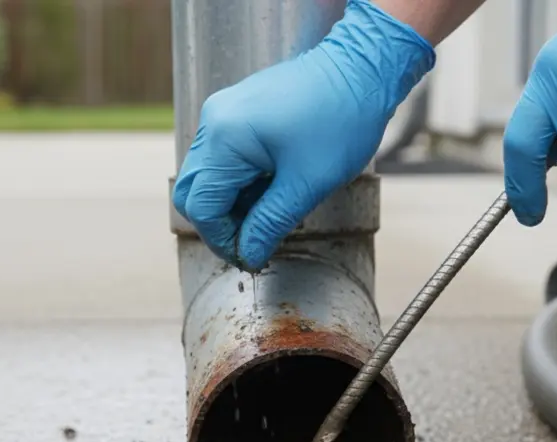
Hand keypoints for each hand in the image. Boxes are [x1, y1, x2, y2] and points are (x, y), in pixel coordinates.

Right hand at [173, 0, 434, 271]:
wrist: (362, 69)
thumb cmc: (342, 118)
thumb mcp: (307, 183)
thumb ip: (270, 223)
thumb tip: (249, 254)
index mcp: (226, 137)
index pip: (202, 205)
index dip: (222, 239)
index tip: (250, 256)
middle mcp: (214, 121)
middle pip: (194, 191)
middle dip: (220, 224)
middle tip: (253, 243)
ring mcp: (223, 114)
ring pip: (208, 177)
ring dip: (231, 205)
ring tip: (268, 218)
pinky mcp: (237, 113)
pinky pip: (223, 158)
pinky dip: (239, 184)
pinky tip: (270, 193)